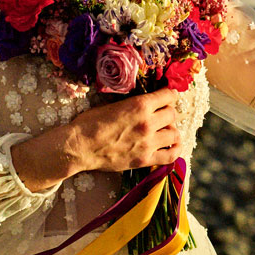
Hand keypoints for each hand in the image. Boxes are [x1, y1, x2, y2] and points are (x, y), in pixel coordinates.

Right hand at [13, 89, 182, 189]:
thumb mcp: (112, 105)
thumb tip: (146, 103)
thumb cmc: (90, 123)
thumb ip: (133, 104)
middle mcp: (148, 123)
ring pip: (174, 134)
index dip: (169, 95)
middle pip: (172, 114)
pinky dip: (175, 149)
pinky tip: (173, 145)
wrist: (79, 147)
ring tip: (164, 130)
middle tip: (161, 115)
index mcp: (139, 105)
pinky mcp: (144, 160)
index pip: (168, 95)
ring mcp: (148, 143)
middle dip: (168, 112)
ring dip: (171, 130)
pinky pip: (170, 156)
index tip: (167, 97)